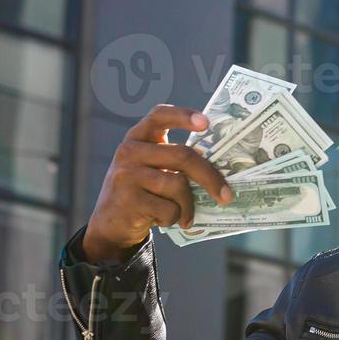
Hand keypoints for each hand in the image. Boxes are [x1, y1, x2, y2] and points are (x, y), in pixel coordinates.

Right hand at [81, 105, 234, 262]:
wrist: (111, 224)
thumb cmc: (143, 192)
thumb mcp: (152, 169)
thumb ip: (175, 161)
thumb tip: (221, 168)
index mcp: (138, 137)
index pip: (159, 115)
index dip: (183, 115)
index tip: (206, 122)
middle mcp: (129, 151)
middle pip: (182, 156)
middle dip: (210, 177)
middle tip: (227, 196)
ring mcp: (126, 175)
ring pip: (178, 186)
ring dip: (188, 207)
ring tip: (186, 216)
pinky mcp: (128, 200)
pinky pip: (168, 209)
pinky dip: (174, 218)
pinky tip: (163, 220)